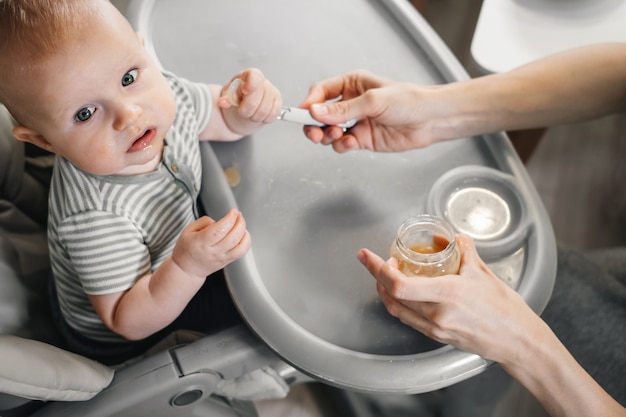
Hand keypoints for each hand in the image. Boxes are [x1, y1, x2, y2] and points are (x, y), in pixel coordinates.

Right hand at [172, 208, 250, 278]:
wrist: (187, 269)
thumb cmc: (186, 249)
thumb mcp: (187, 230)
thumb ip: (203, 222)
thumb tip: (218, 221)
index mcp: (201, 242)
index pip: (219, 230)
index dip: (230, 219)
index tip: (233, 211)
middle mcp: (213, 251)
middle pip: (233, 237)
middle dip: (240, 223)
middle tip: (238, 215)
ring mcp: (221, 258)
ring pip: (240, 247)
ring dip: (245, 233)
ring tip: (241, 224)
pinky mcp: (227, 261)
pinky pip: (241, 253)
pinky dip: (246, 242)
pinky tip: (243, 235)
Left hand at [218, 68, 282, 124]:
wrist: (244, 110)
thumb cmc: (236, 100)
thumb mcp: (228, 97)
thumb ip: (225, 98)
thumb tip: (222, 102)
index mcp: (249, 75)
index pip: (254, 76)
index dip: (251, 84)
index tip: (244, 91)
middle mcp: (263, 82)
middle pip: (257, 98)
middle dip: (247, 109)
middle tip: (242, 110)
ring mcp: (272, 92)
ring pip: (264, 110)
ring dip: (254, 116)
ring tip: (250, 113)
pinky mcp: (278, 103)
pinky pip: (272, 115)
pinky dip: (263, 119)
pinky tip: (258, 114)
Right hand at [300, 70, 440, 152]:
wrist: (430, 121)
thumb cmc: (409, 101)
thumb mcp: (373, 101)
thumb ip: (343, 109)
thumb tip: (316, 111)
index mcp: (351, 84)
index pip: (321, 92)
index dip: (310, 103)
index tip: (303, 113)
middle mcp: (350, 103)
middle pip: (320, 115)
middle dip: (314, 125)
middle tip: (315, 132)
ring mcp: (355, 122)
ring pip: (328, 132)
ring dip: (328, 136)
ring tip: (338, 135)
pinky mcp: (361, 139)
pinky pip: (341, 144)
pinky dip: (341, 146)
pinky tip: (351, 142)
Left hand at [357, 234, 542, 364]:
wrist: (517, 340)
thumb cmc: (505, 309)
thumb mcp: (482, 273)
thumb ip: (465, 251)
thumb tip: (455, 237)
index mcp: (446, 294)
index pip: (398, 284)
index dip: (377, 269)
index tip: (368, 256)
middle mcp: (436, 314)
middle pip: (391, 296)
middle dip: (376, 276)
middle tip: (373, 261)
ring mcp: (435, 328)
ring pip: (396, 310)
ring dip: (384, 292)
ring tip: (384, 275)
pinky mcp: (437, 337)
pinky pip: (409, 319)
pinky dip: (398, 304)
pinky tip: (401, 294)